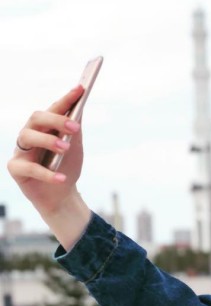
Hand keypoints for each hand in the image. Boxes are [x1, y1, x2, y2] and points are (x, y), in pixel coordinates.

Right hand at [7, 85, 90, 249]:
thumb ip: (75, 130)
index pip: (53, 108)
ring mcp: (21, 150)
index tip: (81, 89)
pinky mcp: (16, 169)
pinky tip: (61, 178)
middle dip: (56, 120)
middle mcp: (29, 134)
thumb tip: (79, 108)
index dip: (66, 99)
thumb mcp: (74, 148)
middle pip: (36, 118)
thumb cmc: (66, 168)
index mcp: (44, 127)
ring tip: (66, 148)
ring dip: (48, 141)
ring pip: (27, 136)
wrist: (62, 197)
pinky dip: (47, 173)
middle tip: (75, 128)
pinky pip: (28, 168)